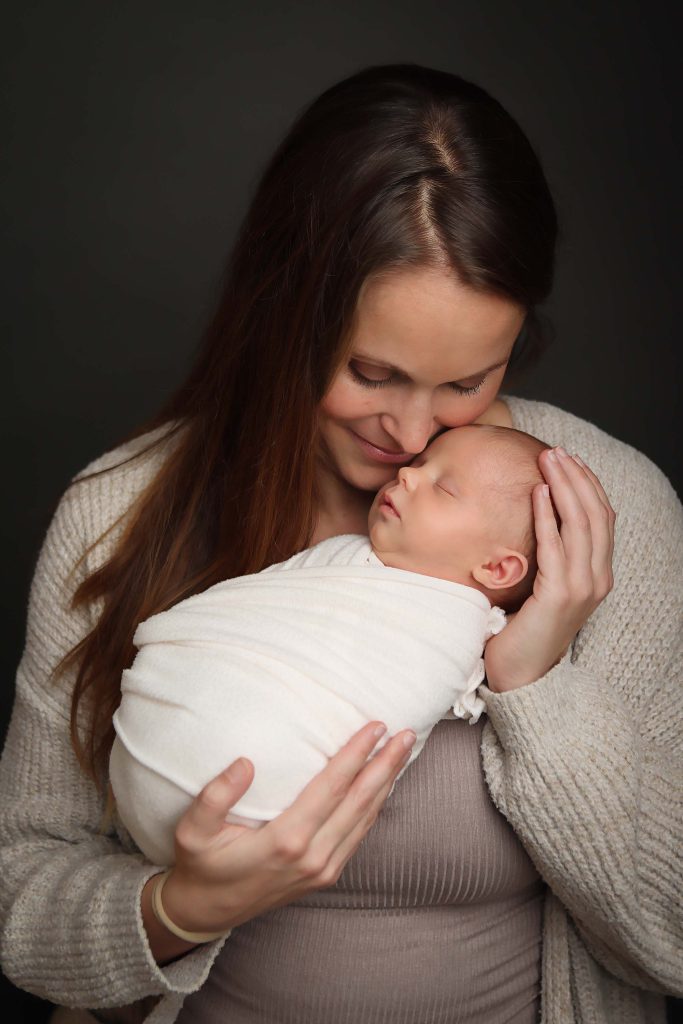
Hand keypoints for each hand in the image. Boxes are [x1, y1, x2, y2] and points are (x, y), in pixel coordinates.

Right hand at [160, 721, 416, 934]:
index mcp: (286, 840)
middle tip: (407, 733)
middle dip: (386, 764)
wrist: (205, 912)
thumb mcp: (192, 831)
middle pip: (360, 801)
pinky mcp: (325, 875)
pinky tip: (382, 785)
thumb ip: (214, 797)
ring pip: (366, 819)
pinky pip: (359, 835)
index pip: (332, 787)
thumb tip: (245, 763)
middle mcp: (313, 856)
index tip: (375, 727)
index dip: (356, 755)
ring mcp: (323, 869)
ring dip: (386, 783)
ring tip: (402, 751)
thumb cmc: (200, 865)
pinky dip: (376, 806)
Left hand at [484, 446, 615, 691]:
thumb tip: (538, 515)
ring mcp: (582, 588)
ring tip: (548, 461)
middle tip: (555, 451)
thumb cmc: (524, 629)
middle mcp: (597, 578)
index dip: (587, 485)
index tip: (568, 459)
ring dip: (564, 487)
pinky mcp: (558, 597)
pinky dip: (548, 516)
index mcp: (598, 574)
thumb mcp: (545, 586)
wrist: (521, 675)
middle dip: (577, 477)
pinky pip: (555, 547)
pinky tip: (538, 492)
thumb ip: (552, 556)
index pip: (602, 518)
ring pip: (580, 524)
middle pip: (595, 514)